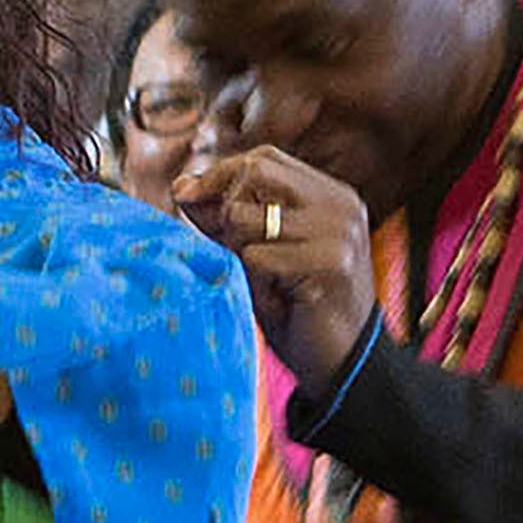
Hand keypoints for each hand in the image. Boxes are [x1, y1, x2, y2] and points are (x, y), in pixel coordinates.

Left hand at [172, 144, 380, 388]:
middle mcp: (340, 205)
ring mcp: (339, 232)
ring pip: (246, 219)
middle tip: (230, 247)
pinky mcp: (330, 263)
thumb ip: (224, 218)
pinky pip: (256, 257)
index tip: (184, 195)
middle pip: (256, 172)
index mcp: (330, 196)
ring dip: (238, 254)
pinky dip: (253, 282)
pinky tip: (278, 301)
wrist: (339, 363)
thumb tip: (182, 185)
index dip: (220, 174)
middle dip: (224, 207)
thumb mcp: (257, 255)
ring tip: (263, 282)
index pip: (264, 159)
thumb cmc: (296, 310)